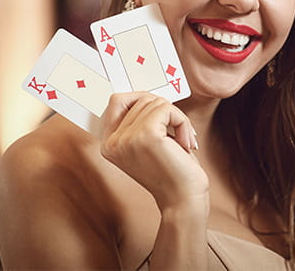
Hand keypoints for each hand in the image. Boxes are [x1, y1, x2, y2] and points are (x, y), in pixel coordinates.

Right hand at [100, 92, 208, 210]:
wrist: (183, 199)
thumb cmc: (172, 171)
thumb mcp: (148, 143)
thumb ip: (139, 121)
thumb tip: (146, 95)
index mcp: (108, 144)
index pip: (117, 100)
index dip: (142, 99)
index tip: (162, 113)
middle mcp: (112, 142)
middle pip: (141, 98)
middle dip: (166, 111)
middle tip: (180, 132)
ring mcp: (126, 138)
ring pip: (156, 102)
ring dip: (177, 118)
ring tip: (183, 141)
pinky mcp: (146, 136)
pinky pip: (167, 109)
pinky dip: (182, 121)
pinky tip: (186, 142)